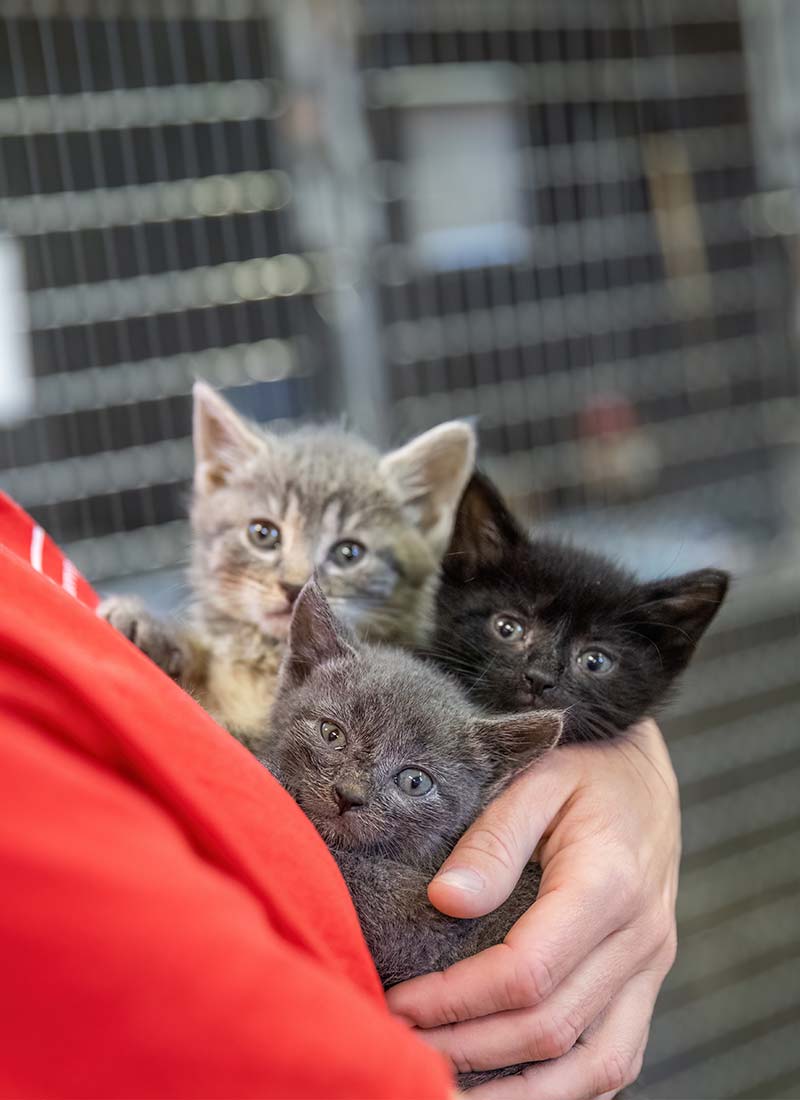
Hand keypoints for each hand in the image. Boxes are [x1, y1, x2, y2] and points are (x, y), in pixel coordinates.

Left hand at [386, 719, 679, 1098]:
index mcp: (609, 883)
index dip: (457, 1000)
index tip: (398, 1006)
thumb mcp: (536, 777)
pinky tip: (514, 1090)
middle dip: (469, 1050)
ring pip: (596, 1066)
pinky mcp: (647, 980)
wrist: (642, 773)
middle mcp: (640, 937)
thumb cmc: (582, 766)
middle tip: (402, 1049)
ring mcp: (650, 966)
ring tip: (448, 1093)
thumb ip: (494, 839)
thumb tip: (446, 900)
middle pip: (551, 1028)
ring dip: (521, 1095)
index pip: (527, 972)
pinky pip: (617, 1058)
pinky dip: (565, 1087)